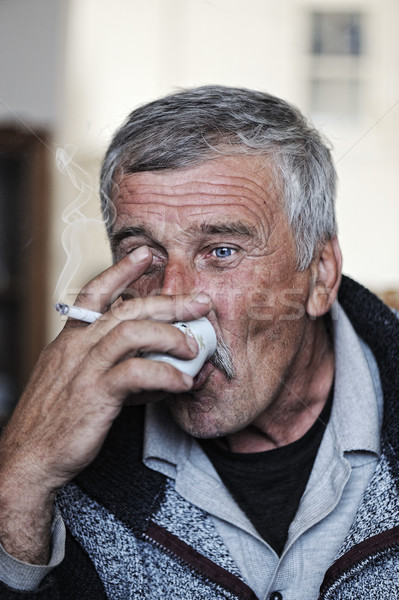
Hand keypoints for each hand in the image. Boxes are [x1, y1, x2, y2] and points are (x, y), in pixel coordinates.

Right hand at [0, 246, 211, 562]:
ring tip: (193, 347)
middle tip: (198, 301)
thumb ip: (114, 368)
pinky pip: (136, 373)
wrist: (30, 457)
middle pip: (126, 309)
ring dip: (169, 335)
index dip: (121, 271)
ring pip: (131, 332)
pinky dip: (165, 374)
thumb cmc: (57, 421)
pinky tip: (182, 383)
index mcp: (71, 340)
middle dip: (167, 301)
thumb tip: (157, 365)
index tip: (146, 255)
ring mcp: (84, 368)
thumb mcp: (79, 383)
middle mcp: (76, 347)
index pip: (96, 293)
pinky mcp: (94, 394)